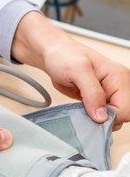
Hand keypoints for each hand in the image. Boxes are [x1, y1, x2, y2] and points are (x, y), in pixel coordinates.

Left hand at [12, 12, 129, 129]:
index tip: (91, 114)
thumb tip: (101, 116)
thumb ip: (92, 92)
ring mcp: (108, 94)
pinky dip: (91, 118)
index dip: (109, 116)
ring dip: (96, 120)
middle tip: (85, 111)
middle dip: (104, 119)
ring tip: (82, 108)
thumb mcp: (77, 70)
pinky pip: (100, 116)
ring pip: (112, 118)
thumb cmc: (64, 56)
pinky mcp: (98, 100)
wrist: (54, 56)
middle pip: (122, 116)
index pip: (126, 109)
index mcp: (119, 77)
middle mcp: (117, 86)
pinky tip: (81, 110)